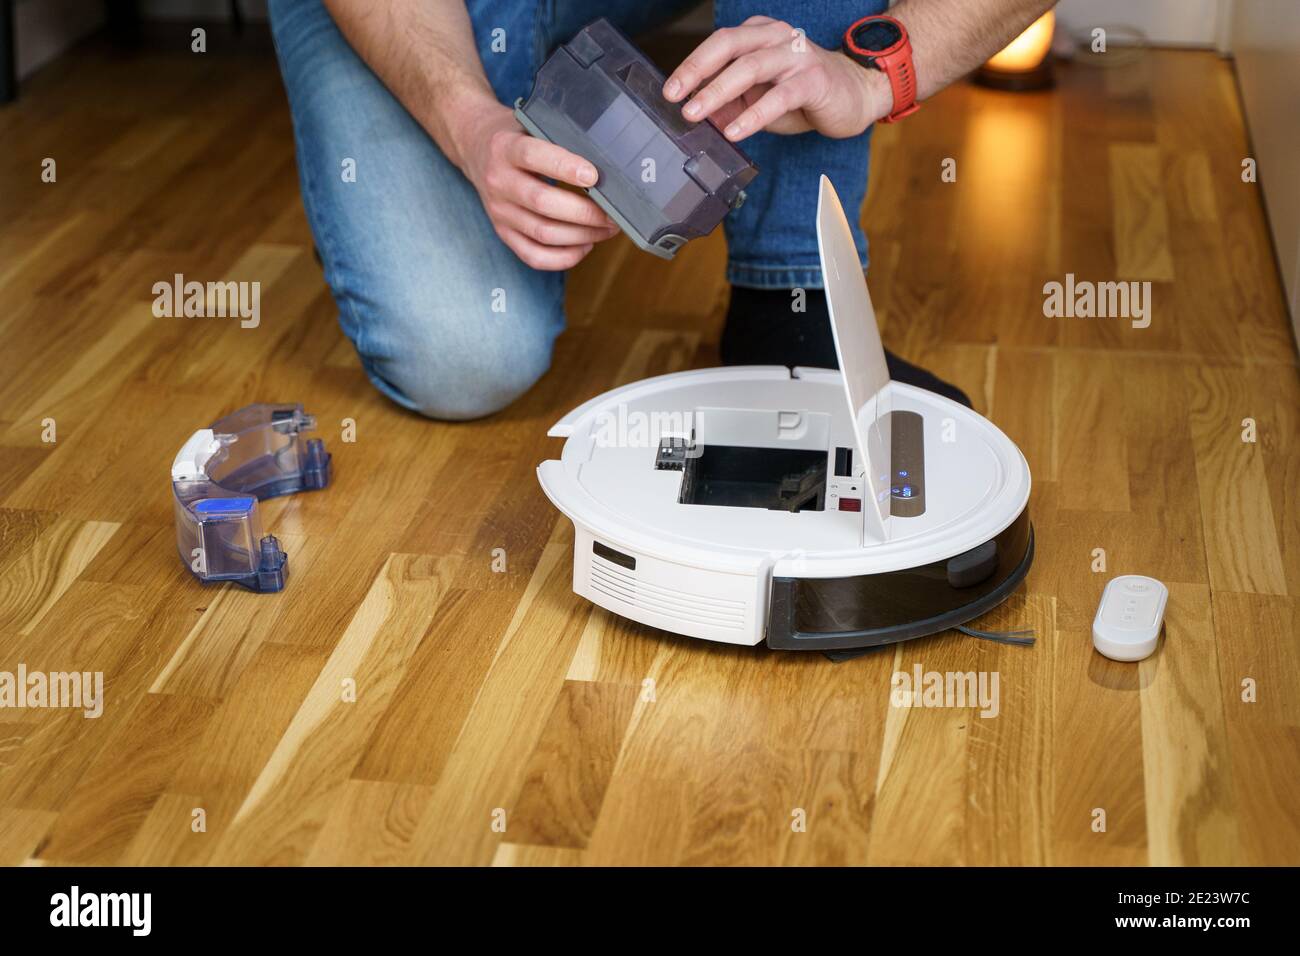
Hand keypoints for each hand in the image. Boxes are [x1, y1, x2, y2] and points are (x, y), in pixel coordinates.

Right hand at [456, 104, 619, 269]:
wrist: (475, 148)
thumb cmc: (515, 136)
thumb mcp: (530, 125)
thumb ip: (558, 140)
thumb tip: (605, 166)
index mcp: (505, 148)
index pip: (533, 156)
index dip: (564, 168)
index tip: (594, 176)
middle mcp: (498, 181)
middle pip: (543, 203)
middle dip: (585, 213)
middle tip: (613, 215)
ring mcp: (499, 211)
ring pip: (543, 233)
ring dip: (581, 236)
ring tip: (606, 230)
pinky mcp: (502, 232)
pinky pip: (533, 256)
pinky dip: (563, 257)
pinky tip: (584, 246)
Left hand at [663, 16, 886, 141]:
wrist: (854, 95)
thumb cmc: (802, 95)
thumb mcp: (758, 99)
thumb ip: (729, 104)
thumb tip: (696, 117)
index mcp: (759, 35)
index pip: (718, 43)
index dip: (691, 64)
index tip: (669, 90)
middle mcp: (776, 38)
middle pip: (728, 45)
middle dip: (697, 71)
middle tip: (675, 97)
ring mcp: (796, 56)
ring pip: (750, 67)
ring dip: (718, 91)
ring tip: (696, 114)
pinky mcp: (813, 80)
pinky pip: (778, 96)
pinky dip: (753, 114)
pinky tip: (735, 131)